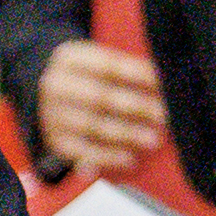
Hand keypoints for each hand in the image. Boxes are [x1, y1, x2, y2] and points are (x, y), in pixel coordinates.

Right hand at [35, 39, 171, 180]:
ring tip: (153, 139)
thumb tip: (165, 79)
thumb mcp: (98, 60)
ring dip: (126, 134)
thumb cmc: (89, 76)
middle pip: (101, 97)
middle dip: (137, 107)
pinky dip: (107, 157)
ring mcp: (51, 114)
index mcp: (69, 58)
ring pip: (92, 126)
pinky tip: (130, 158)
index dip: (140, 75)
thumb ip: (126, 68)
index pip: (109, 65)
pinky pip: (82, 152)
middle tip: (165, 115)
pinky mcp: (54, 140)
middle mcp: (55, 85)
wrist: (50, 94)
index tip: (166, 84)